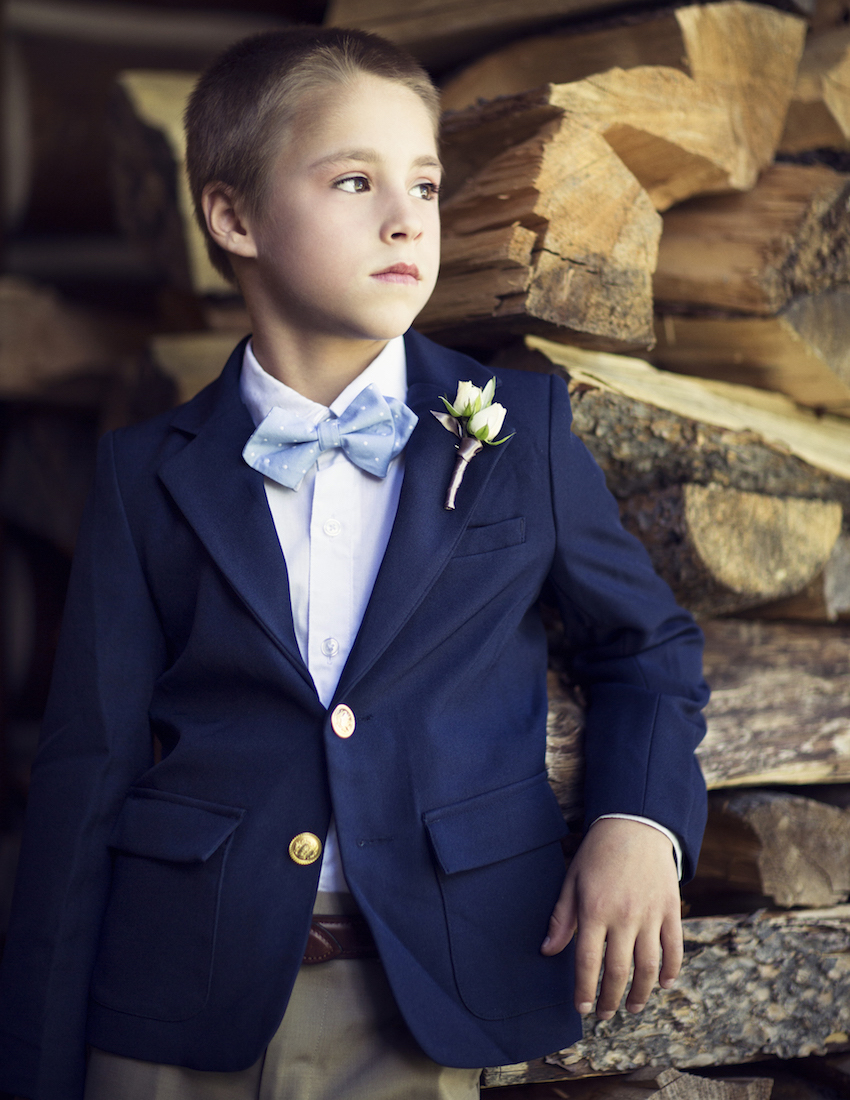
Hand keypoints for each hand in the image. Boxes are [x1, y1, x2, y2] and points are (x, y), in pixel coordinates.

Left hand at [540, 817, 681, 1018]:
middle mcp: (624, 915)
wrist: (635, 823)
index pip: (588, 961)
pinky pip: (674, 948)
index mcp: (595, 909)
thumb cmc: (598, 852)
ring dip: (641, 993)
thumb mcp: (573, 879)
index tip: (581, 1008)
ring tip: (632, 1006)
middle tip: (605, 1013)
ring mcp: (651, 914)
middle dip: (611, 999)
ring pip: (649, 967)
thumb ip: (562, 917)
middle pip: (619, 971)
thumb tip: (548, 951)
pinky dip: (670, 970)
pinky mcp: (671, 909)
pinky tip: (663, 984)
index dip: (584, 989)